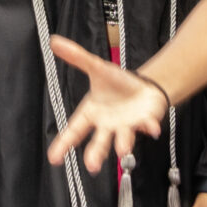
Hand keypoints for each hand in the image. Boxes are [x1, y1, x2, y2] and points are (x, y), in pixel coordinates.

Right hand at [43, 35, 166, 171]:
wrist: (144, 87)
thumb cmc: (117, 83)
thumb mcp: (96, 67)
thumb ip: (77, 57)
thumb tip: (54, 40)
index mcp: (92, 113)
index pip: (75, 130)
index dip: (63, 144)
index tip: (53, 159)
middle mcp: (108, 125)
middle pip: (99, 141)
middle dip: (96, 153)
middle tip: (92, 166)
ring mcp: (127, 126)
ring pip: (123, 137)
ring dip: (123, 144)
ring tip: (123, 150)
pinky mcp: (145, 121)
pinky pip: (147, 125)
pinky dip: (149, 127)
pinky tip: (153, 129)